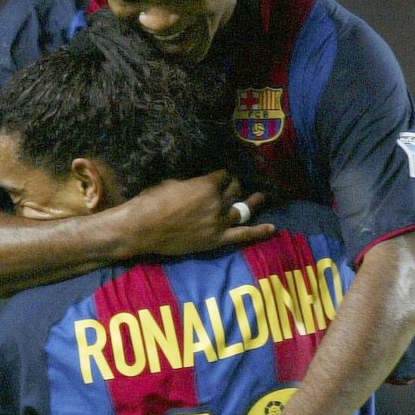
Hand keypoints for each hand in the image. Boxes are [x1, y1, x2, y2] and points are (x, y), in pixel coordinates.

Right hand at [129, 171, 273, 256]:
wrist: (142, 229)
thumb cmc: (151, 202)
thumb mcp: (172, 182)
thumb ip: (192, 183)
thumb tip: (199, 184)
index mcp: (207, 185)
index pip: (223, 175)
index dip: (221, 175)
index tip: (218, 176)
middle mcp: (217, 202)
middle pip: (234, 190)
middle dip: (233, 186)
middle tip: (232, 186)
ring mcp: (219, 221)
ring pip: (242, 208)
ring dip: (253, 201)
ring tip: (261, 196)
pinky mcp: (216, 239)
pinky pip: (243, 235)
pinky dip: (258, 232)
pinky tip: (272, 228)